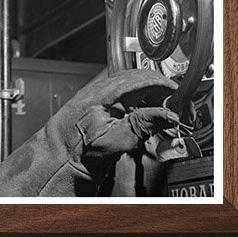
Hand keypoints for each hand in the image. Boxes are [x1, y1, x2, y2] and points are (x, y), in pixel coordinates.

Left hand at [52, 68, 178, 171]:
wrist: (57, 157)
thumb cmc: (77, 150)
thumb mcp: (115, 141)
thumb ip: (142, 125)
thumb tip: (167, 115)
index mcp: (106, 92)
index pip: (144, 78)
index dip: (167, 87)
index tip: (180, 98)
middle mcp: (102, 87)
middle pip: (142, 78)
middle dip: (163, 91)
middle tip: (177, 107)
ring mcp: (101, 92)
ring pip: (135, 85)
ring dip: (153, 96)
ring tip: (165, 113)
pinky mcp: (100, 101)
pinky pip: (127, 93)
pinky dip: (142, 101)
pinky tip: (146, 115)